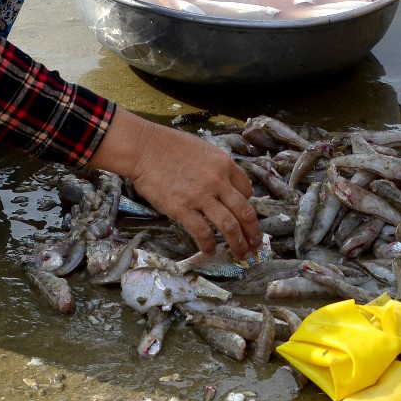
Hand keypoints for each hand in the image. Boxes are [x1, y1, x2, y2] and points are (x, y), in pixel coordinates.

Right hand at [91, 112, 260, 257]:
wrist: (144, 148)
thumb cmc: (169, 145)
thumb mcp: (203, 149)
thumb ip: (216, 168)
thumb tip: (224, 186)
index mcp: (224, 164)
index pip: (247, 189)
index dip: (248, 204)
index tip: (245, 215)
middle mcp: (218, 181)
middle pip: (245, 211)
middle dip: (253, 232)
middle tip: (256, 245)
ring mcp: (201, 196)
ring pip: (229, 226)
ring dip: (238, 244)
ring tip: (241, 254)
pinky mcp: (182, 209)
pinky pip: (202, 233)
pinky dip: (209, 246)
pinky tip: (210, 251)